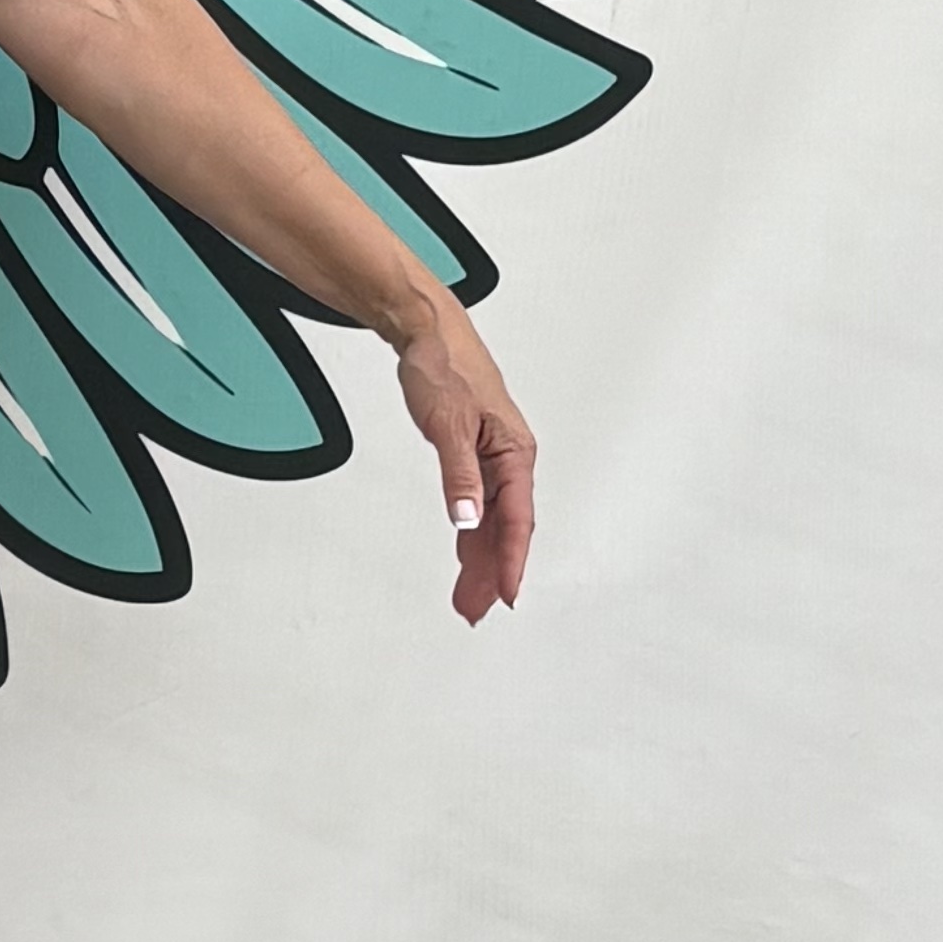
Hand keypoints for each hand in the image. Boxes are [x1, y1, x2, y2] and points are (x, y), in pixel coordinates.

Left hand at [392, 305, 537, 623]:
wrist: (426, 333)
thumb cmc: (444, 366)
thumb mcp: (448, 425)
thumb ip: (459, 475)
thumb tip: (467, 518)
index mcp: (514, 452)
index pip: (516, 519)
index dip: (512, 561)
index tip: (506, 594)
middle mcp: (508, 458)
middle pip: (506, 528)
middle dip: (493, 572)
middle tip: (476, 608)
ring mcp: (491, 457)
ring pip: (492, 520)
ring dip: (481, 558)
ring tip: (468, 595)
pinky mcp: (472, 453)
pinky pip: (478, 503)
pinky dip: (470, 532)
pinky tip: (464, 552)